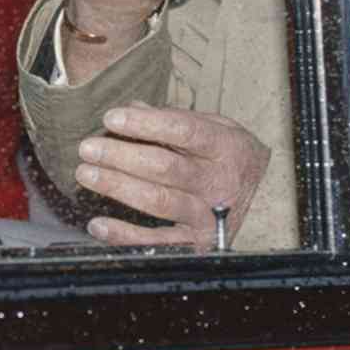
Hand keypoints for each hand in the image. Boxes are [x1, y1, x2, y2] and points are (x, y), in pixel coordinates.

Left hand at [73, 104, 267, 247]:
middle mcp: (219, 183)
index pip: (183, 130)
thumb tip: (131, 106)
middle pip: (165, 168)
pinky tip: (97, 223)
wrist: (263, 194)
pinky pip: (157, 243)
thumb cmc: (226, 154)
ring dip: (118, 188)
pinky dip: (124, 235)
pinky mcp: (198, 243)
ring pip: (159, 202)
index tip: (111, 117)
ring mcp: (209, 216)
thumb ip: (174, 117)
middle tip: (88, 148)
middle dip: (121, 156)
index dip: (144, 124)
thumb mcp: (214, 126)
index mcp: (224, 147)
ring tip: (87, 174)